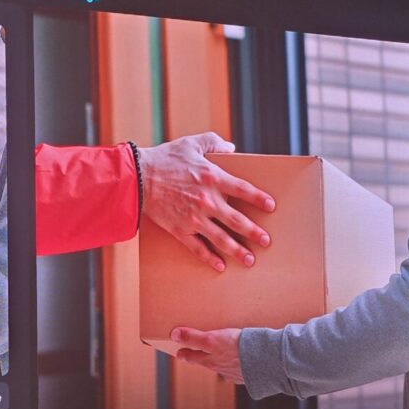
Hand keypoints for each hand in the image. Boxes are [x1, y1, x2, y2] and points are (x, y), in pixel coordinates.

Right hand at [138, 132, 275, 271]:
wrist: (138, 178)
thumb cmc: (164, 159)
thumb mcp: (191, 143)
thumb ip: (214, 143)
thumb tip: (231, 148)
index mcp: (212, 177)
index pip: (243, 190)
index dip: (259, 198)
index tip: (271, 206)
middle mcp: (207, 200)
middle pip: (237, 220)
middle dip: (254, 232)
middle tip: (266, 241)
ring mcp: (194, 218)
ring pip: (221, 238)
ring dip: (237, 250)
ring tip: (249, 259)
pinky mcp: (180, 230)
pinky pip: (198, 247)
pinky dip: (210, 258)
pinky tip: (220, 265)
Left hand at [171, 326, 244, 383]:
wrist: (264, 360)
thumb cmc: (239, 347)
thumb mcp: (212, 339)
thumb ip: (193, 337)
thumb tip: (174, 335)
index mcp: (210, 359)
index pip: (193, 357)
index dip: (185, 354)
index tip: (179, 353)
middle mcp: (220, 367)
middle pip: (206, 363)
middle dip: (199, 358)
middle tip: (192, 355)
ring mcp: (233, 372)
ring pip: (222, 366)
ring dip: (220, 361)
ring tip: (222, 355)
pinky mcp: (246, 374)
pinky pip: (239, 370)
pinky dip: (238, 366)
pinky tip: (242, 360)